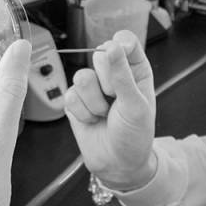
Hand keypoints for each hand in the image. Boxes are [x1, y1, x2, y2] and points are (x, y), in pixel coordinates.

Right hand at [64, 31, 155, 190]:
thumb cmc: (135, 135)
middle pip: (99, 55)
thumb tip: (113, 46)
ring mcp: (93, 87)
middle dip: (107, 82)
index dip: (119, 45)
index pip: (124, 41)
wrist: (118, 165)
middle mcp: (113, 73)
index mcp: (134, 68)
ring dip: (94, 101)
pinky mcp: (76, 101)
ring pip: (82, 76)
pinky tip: (92, 120)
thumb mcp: (135, 104)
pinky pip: (70, 95)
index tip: (119, 54)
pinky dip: (82, 112)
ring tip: (104, 114)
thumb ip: (123, 74)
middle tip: (116, 100)